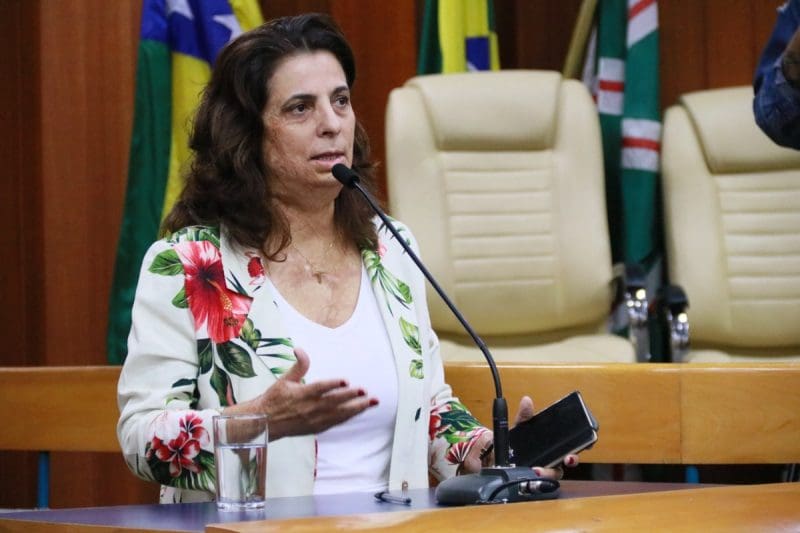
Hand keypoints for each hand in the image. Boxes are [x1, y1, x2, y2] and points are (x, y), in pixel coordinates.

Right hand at [225, 347, 377, 440]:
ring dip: (356, 408)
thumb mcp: (284, 380)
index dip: (333, 384)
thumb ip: (298, 366)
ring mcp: (314, 420)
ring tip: (371, 402)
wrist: (264, 424)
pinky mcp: (316, 428)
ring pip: (339, 414)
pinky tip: (359, 411)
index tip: (346, 380)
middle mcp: (309, 408)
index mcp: (301, 394)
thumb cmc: (274, 399)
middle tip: (366, 392)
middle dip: (351, 397)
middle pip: (333, 402)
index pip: (320, 388)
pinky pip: (336, 422)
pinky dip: (348, 417)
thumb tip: (300, 349)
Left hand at [459, 396, 579, 477]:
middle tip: (567, 458)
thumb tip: (526, 401)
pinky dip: (536, 483)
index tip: (585, 443)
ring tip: (538, 470)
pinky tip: (529, 478)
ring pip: (554, 476)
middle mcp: (552, 459)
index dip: (582, 446)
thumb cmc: (515, 441)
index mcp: (553, 445)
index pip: (572, 446)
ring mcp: (544, 471)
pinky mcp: (533, 481)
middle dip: (571, 461)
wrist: (496, 455)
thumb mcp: (519, 427)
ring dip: (549, 474)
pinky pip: (539, 485)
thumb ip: (524, 416)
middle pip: (567, 462)